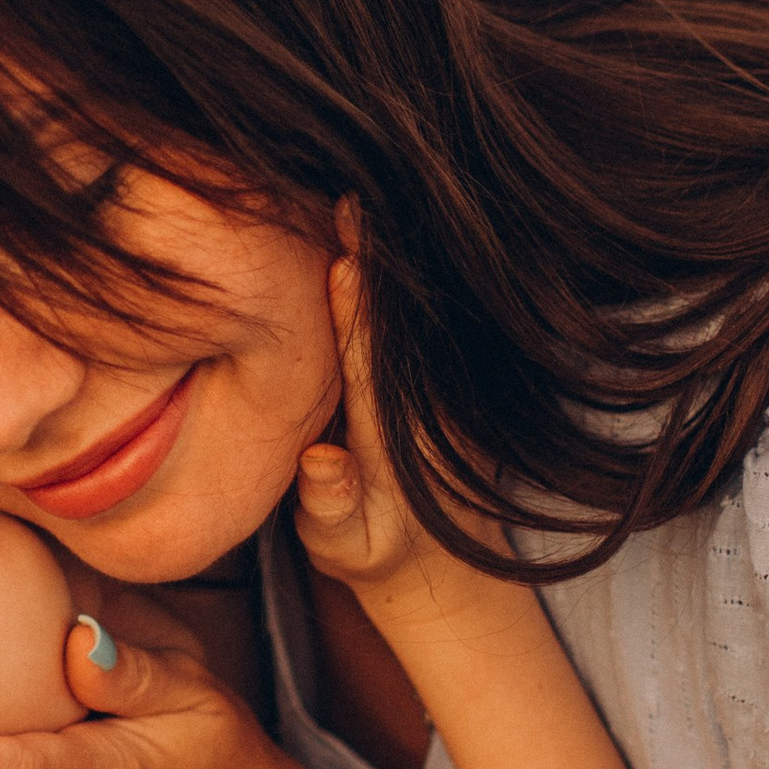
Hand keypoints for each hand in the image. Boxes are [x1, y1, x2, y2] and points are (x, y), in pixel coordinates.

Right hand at [292, 237, 426, 596]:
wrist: (446, 567)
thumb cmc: (373, 553)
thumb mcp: (340, 548)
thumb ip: (328, 507)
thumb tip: (321, 459)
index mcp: (395, 444)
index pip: (370, 366)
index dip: (356, 313)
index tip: (342, 260)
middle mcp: (427, 408)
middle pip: (396, 326)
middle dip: (374, 265)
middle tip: (349, 200)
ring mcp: (441, 393)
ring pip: (413, 322)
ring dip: (391, 263)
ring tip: (362, 201)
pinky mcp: (446, 386)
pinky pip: (421, 328)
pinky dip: (402, 283)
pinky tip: (382, 233)